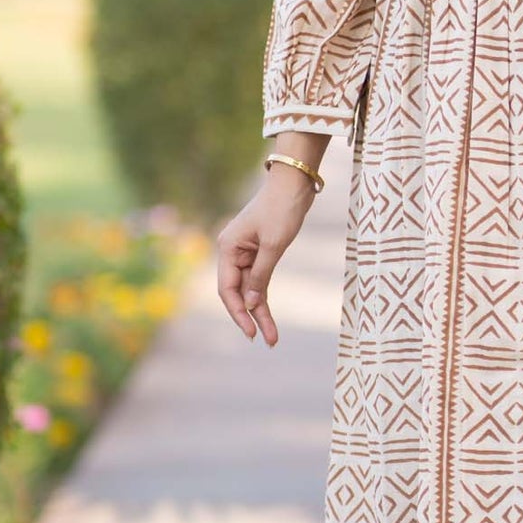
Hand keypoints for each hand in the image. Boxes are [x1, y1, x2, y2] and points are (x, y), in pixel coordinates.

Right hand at [216, 173, 315, 344]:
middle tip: (267, 340)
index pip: (228, 289)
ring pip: (249, 289)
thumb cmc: (282, 208)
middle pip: (237, 293)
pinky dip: (263, 296)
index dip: (239, 313)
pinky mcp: (259, 251)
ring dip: (260, 311)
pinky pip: (258, 279)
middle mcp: (232, 252)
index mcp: (228, 248)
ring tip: (272, 336)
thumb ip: (261, 275)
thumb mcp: (273, 244)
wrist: (294, 183)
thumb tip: (251, 304)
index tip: (252, 332)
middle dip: (251, 317)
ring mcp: (245, 252)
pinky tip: (267, 314)